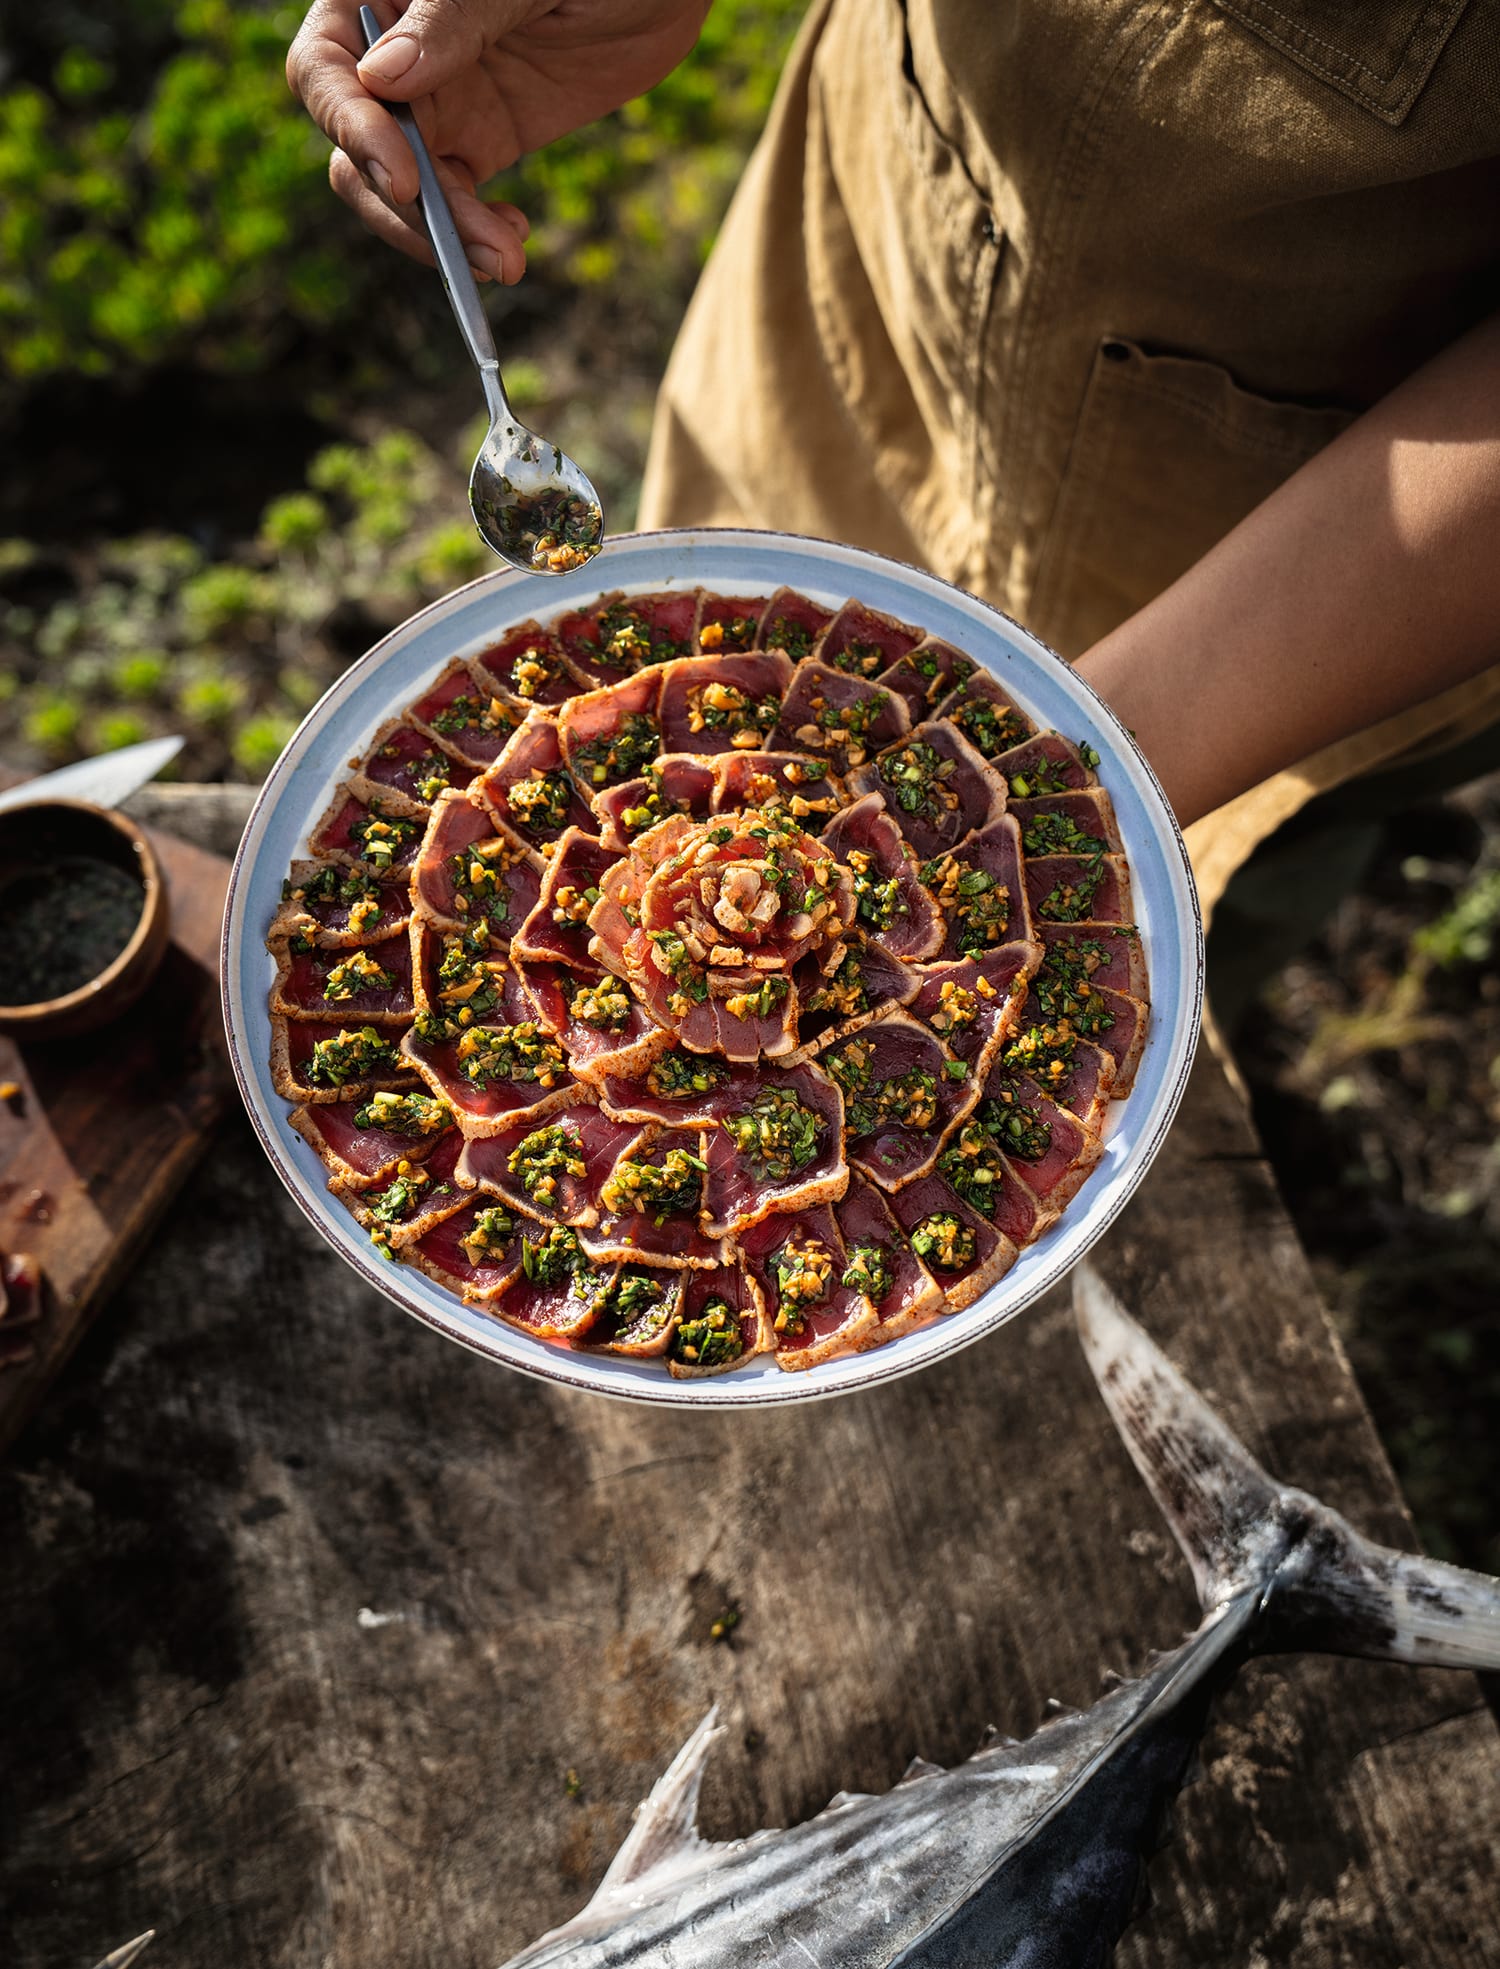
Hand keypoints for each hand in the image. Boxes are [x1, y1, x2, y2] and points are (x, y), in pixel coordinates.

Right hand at [287, 0, 711, 282]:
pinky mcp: (482, 140)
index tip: (403, 179)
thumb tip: (381, 79)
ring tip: (505, 261)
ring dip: (445, 236)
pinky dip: (475, 234)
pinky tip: (512, 244)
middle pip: (356, 146)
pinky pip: (455, 203)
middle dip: (403, 205)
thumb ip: (454, 18)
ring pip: (404, 188)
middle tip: (461, 247)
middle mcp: (394, 54)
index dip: (350, 127)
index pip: (326, 69)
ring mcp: (437, 102)